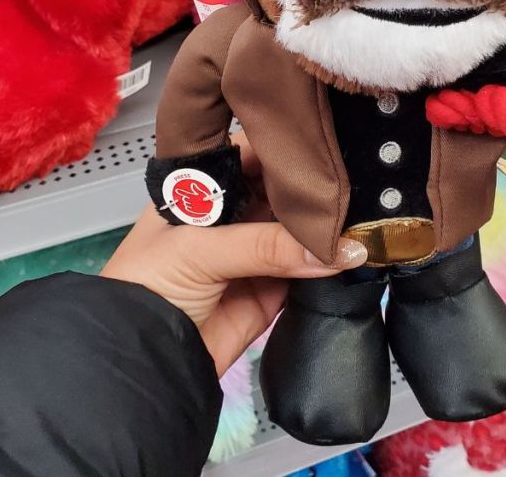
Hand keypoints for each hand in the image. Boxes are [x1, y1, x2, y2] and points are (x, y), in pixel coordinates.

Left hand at [102, 135, 366, 374]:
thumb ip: (268, 245)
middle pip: (283, 190)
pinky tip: (354, 251)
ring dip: (327, 227)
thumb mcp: (200, 250)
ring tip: (364, 217)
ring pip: (300, 229)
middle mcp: (232, 212)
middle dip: (315, 189)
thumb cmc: (149, 285)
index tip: (328, 144)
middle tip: (357, 184)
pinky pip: (308, 269)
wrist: (141, 360)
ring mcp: (253, 251)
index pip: (252, 153)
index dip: (286, 147)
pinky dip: (329, 263)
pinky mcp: (272, 289)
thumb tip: (343, 249)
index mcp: (203, 187)